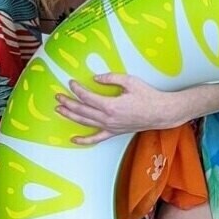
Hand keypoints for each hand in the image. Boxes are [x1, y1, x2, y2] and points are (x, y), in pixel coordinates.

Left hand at [55, 75, 183, 144]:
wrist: (161, 113)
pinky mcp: (114, 132)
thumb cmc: (147, 95)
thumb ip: (111, 78)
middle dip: (68, 103)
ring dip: (71, 116)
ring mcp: (110, 127)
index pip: (87, 97)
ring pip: (86, 123)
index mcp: (111, 105)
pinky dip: (84, 140)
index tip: (71, 82)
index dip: (77, 89)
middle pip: (82, 110)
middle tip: (57, 96)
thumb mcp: (130, 81)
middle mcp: (108, 118)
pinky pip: (96, 138)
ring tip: (59, 110)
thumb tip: (95, 77)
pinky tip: (74, 139)